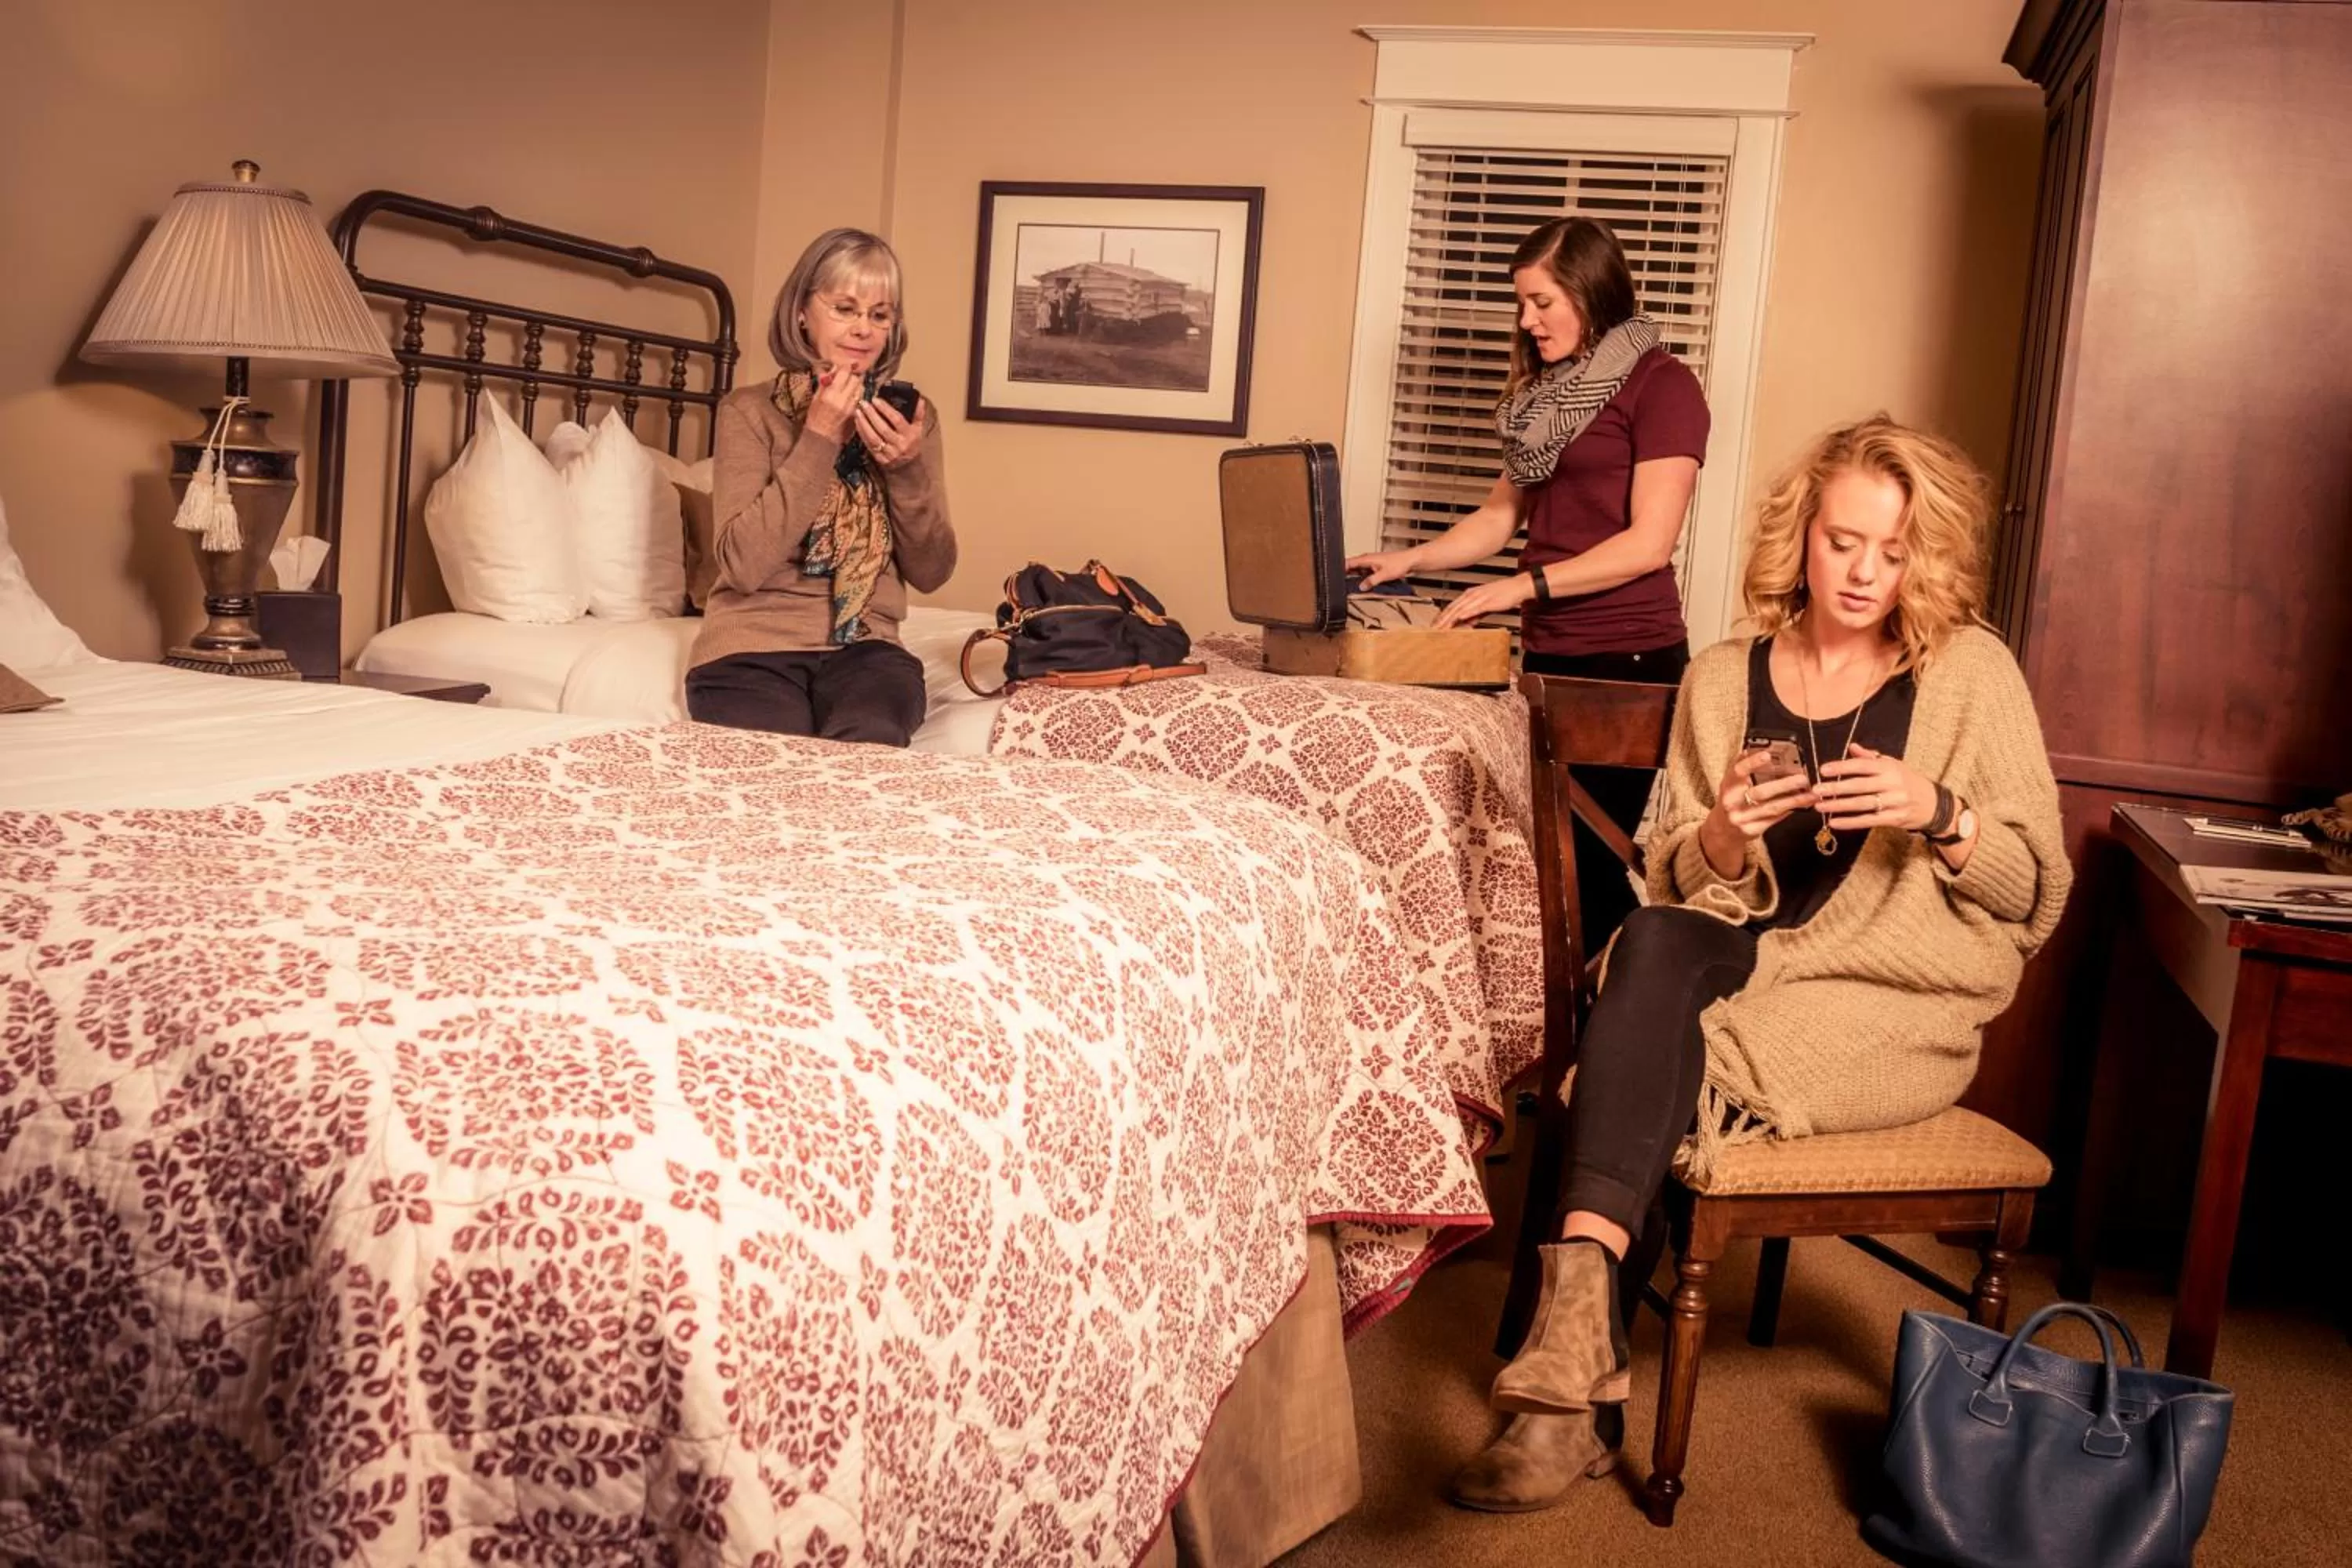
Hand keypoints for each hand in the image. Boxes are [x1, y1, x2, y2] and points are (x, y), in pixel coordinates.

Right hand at [804, 368, 863, 441]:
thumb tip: (832, 369)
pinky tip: (851, 397)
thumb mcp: (815, 397)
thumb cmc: (815, 417)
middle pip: (856, 379)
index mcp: (831, 394)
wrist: (822, 437)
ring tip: (849, 387)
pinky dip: (858, 394)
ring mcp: (852, 407)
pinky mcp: (857, 413)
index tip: (844, 366)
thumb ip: (825, 382)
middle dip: (852, 375)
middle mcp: (844, 400)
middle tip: (846, 377)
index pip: (845, 372)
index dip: (845, 367)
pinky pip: (861, 398)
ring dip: (857, 384)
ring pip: (861, 388)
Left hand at [852, 394, 924, 469]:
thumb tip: (919, 399)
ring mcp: (889, 453)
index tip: (875, 399)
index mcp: (910, 435)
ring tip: (857, 412)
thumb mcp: (918, 428)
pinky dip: (862, 433)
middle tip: (863, 403)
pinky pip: (869, 444)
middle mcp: (900, 445)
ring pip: (873, 437)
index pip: (897, 420)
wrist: (909, 465)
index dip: (885, 409)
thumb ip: (918, 414)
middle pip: (883, 428)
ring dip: (864, 424)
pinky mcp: (880, 459)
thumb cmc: (912, 442)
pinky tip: (858, 423)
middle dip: (871, 414)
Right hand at [1343, 548, 1416, 588]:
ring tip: (1355, 586)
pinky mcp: (1377, 567)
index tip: (1337, 577)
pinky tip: (1366, 584)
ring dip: (1357, 577)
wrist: (1411, 561)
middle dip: (1348, 575)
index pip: (1349, 562)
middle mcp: (1368, 559)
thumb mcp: (1383, 575)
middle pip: (1353, 567)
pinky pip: (1367, 573)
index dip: (1341, 569)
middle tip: (1345, 584)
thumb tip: (1361, 586)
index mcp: (1367, 558)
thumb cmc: (1400, 563)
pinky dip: (1365, 578)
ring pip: (1359, 570)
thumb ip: (1371, 581)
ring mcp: (1373, 563)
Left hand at [1431, 574, 1533, 628]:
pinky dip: (1467, 613)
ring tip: (1442, 627)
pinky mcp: (1489, 601)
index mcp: (1470, 594)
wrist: (1518, 586)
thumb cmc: (1504, 594)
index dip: (1442, 616)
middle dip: (1442, 620)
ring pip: (1461, 609)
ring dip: (1450, 619)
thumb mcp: (1486, 605)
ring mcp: (1480, 597)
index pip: (1452, 606)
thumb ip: (1475, 613)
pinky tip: (1460, 618)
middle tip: (1433, 629)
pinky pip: (1475, 608)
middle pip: (1453, 608)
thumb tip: (1467, 622)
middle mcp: (1472, 595)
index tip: (1434, 625)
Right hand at [1711, 749, 1817, 841]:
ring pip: (1771, 808)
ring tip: (1810, 794)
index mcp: (1727, 785)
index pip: (1738, 771)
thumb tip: (1759, 746)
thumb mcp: (1731, 782)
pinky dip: (1790, 810)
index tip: (1767, 755)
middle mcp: (1732, 802)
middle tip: (1802, 778)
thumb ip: (1743, 766)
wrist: (1723, 830)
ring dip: (1793, 800)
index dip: (1752, 763)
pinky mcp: (1752, 830)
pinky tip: (1802, 804)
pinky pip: (1774, 819)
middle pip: (1759, 793)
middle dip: (1783, 785)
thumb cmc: (1732, 800)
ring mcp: (1742, 818)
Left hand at [1814, 743, 1936, 831]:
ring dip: (1839, 806)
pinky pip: (1868, 820)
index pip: (1862, 766)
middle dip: (1835, 788)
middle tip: (1816, 790)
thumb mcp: (1893, 765)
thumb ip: (1870, 758)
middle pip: (1859, 786)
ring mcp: (1894, 802)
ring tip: (1820, 806)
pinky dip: (1850, 822)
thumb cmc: (1908, 781)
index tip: (1823, 770)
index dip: (1842, 767)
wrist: (1934, 804)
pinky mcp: (1894, 819)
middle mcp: (1892, 784)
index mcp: (1890, 768)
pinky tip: (1834, 822)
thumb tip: (1851, 746)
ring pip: (1862, 804)